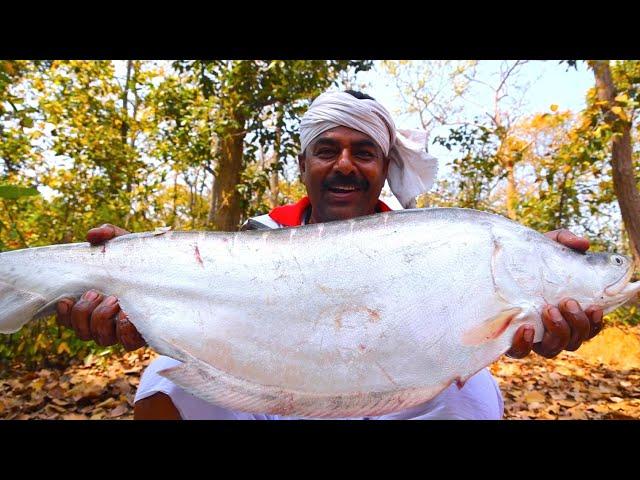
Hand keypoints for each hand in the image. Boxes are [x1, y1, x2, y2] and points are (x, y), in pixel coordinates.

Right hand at [55, 224, 146, 350]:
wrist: (175, 269)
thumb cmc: (142, 258)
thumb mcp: (125, 243)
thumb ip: (108, 234)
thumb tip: (92, 235)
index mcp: (96, 303)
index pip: (70, 319)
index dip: (64, 314)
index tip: (67, 298)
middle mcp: (107, 321)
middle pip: (83, 332)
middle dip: (84, 313)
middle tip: (97, 293)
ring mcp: (124, 330)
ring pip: (102, 339)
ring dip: (102, 319)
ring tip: (115, 300)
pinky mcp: (143, 334)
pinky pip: (128, 342)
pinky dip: (125, 329)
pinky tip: (129, 313)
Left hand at [506, 229, 604, 358]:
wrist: (490, 266)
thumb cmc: (524, 260)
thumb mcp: (545, 246)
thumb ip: (564, 241)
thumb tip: (583, 244)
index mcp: (565, 313)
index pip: (588, 328)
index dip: (595, 323)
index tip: (593, 307)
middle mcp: (551, 330)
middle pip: (574, 341)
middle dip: (576, 324)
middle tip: (566, 302)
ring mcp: (531, 337)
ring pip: (553, 350)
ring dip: (557, 332)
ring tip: (548, 309)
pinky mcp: (509, 340)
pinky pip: (520, 352)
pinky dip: (525, 343)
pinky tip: (527, 327)